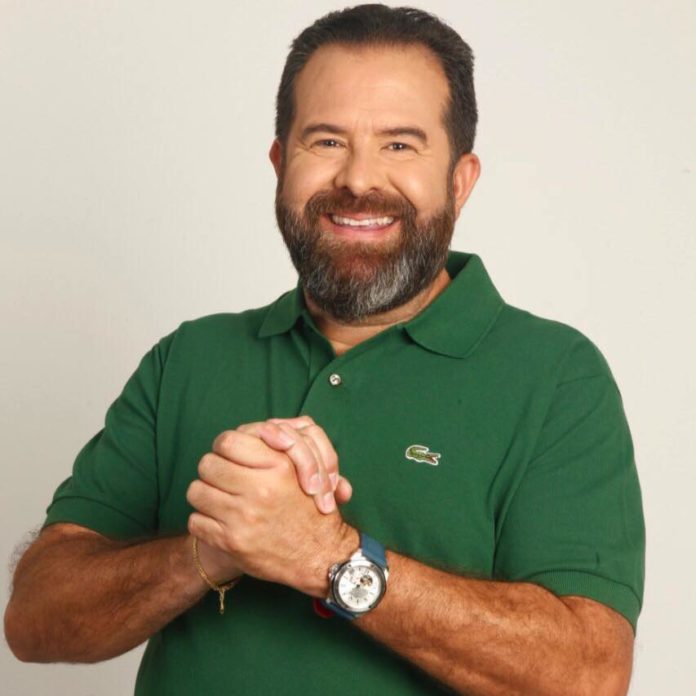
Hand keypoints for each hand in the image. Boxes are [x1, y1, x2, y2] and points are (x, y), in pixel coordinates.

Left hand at [186, 428, 357, 596]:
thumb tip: (265, 428)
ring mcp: (244, 517)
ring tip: (219, 500)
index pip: (228, 441)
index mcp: (279, 467)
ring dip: (205, 495)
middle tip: (223, 479)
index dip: (224, 447)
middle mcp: (261, 490)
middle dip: (213, 471)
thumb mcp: (305, 470)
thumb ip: (282, 445)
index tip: (229, 456)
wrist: (319, 556)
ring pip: (196, 491)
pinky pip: (195, 521)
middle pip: (208, 464)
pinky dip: (204, 522)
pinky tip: (219, 523)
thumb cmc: (310, 509)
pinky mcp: (231, 542)